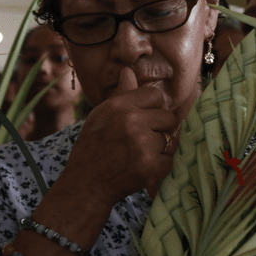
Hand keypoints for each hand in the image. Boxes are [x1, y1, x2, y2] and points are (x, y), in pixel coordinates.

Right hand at [61, 66, 177, 204]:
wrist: (86, 184)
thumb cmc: (92, 148)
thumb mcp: (101, 115)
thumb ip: (121, 94)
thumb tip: (129, 71)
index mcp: (119, 106)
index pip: (155, 95)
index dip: (151, 108)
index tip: (143, 120)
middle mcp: (131, 122)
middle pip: (167, 117)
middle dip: (158, 129)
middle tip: (141, 141)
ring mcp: (142, 145)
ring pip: (168, 140)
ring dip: (158, 149)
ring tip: (138, 155)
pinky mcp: (150, 167)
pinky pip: (169, 160)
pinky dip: (159, 167)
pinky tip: (142, 168)